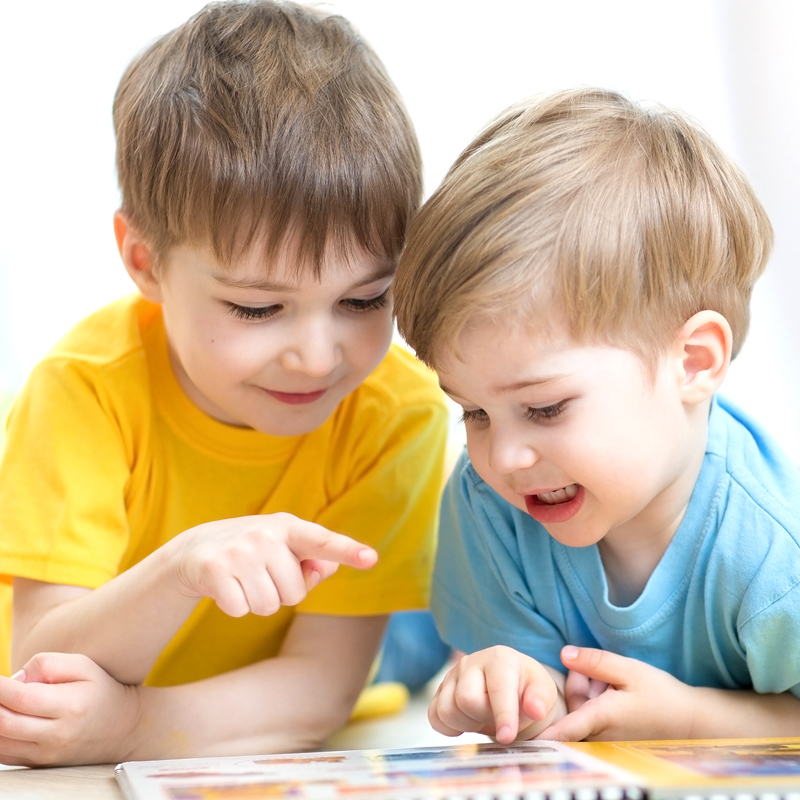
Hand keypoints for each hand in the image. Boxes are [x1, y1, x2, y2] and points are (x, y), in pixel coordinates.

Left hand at [0, 652, 141, 765]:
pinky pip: (4, 755)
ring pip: (0, 742)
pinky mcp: (38, 764)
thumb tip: (15, 680)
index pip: (22, 697)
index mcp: (70, 706)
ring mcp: (47, 754)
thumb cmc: (101, 691)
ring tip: (5, 704)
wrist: (122, 728)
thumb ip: (48, 664)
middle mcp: (57, 735)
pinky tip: (8, 719)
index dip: (0, 687)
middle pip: (5, 722)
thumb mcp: (83, 665)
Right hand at [176, 513, 377, 616]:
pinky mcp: (214, 570)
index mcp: (290, 526)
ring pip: (268, 606)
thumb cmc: (255, 552)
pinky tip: (226, 587)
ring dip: (257, 602)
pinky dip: (235, 606)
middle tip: (260, 574)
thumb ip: (314, 562)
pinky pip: (241, 610)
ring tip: (244, 580)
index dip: (348, 551)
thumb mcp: (286, 549)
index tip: (371, 558)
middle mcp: (265, 534)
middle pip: (294, 593)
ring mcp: (239, 551)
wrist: (194, 549)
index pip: (323, 541)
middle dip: (280, 593)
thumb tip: (327, 569)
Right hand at [428, 645, 559, 743]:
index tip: (508, 736)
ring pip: (447, 710)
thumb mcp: (543, 691)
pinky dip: (449, 727)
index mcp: (499, 659)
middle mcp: (470, 662)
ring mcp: (451, 676)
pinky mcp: (439, 691)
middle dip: (484, 718)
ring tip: (483, 718)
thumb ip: (541, 700)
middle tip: (497, 718)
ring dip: (467, 724)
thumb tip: (535, 710)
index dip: (503, 715)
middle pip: (466, 700)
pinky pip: (434, 717)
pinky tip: (467, 721)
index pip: (497, 689)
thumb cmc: (526, 689)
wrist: (509, 687)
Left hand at [536, 645, 694, 740]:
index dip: (542, 733)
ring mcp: (605, 741)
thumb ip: (595, 662)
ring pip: (582, 711)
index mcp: (601, 718)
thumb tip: (563, 653)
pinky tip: (614, 692)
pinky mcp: (611, 741)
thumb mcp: (629, 670)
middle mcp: (599, 735)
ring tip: (612, 683)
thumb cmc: (662, 696)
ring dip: (589, 692)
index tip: (519, 739)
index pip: (564, 729)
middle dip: (578, 682)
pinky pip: (592, 718)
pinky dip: (597, 702)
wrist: (692, 722)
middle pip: (571, 707)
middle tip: (599, 671)